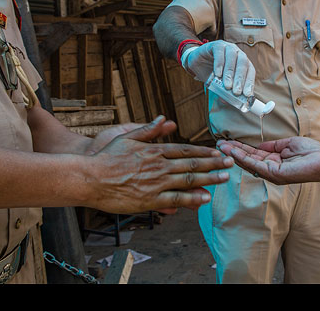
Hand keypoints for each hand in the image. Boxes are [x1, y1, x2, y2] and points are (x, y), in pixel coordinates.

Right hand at [86, 116, 233, 213]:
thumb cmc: (106, 157)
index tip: (217, 152)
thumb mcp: (127, 136)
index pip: (185, 151)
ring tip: (225, 178)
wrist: (89, 178)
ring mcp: (155, 183)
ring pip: (188, 180)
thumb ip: (149, 129)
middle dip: (213, 163)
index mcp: (154, 151)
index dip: (203, 152)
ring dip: (209, 179)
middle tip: (230, 162)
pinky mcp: (149, 200)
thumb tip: (166, 118)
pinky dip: (192, 198)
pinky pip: (175, 199)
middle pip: (192, 164)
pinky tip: (205, 197)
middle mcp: (158, 166)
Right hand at [182, 40, 255, 96]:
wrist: (197, 62)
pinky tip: (218, 74)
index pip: (250, 71)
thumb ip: (225, 91)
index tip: (247, 94)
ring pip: (232, 58)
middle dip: (240, 79)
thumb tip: (228, 101)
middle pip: (243, 64)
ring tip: (227, 85)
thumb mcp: (220, 84)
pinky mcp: (216, 45)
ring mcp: (227, 47)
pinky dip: (219, 64)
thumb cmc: (212, 72)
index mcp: (242, 62)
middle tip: (236, 92)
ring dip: (230, 73)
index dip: (249, 83)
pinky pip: (220, 53)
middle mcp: (237, 53)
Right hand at [216, 136, 319, 184]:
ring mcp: (273, 173)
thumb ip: (273, 146)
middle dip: (233, 152)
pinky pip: (257, 165)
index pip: (253, 155)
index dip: (240, 148)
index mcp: (274, 162)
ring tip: (222, 147)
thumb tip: (259, 146)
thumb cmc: (311, 153)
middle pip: (248, 160)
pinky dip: (245, 158)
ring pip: (249, 163)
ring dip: (235, 154)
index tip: (228, 142)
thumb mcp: (288, 145)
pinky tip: (235, 152)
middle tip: (218, 145)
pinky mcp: (276, 174)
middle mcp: (271, 170)